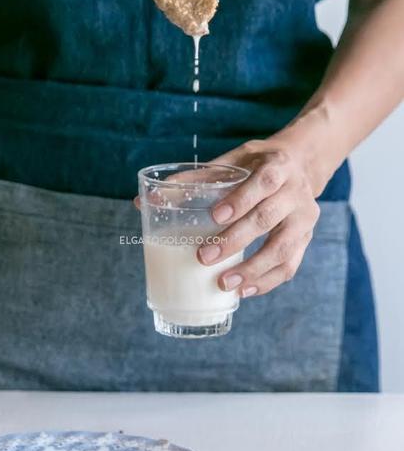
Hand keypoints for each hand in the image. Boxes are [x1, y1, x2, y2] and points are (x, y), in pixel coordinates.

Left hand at [198, 138, 320, 297]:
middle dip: (235, 240)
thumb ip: (195, 179)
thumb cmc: (257, 164)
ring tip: (223, 283)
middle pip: (268, 218)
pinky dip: (266, 281)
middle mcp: (296, 192)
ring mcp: (304, 218)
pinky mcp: (306, 239)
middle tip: (203, 257)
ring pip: (282, 248)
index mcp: (278, 166)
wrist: (301, 165)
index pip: (264, 182)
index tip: (215, 216)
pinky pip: (289, 265)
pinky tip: (243, 290)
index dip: (241, 200)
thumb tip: (145, 202)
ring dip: (252, 269)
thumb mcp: (232, 160)